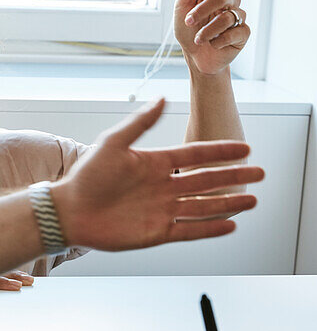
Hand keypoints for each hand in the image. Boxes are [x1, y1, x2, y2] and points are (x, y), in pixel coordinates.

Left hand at [54, 98, 263, 250]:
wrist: (70, 211)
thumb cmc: (87, 176)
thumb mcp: (113, 143)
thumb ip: (140, 123)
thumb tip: (162, 98)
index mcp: (155, 163)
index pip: (196, 156)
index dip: (220, 152)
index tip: (245, 148)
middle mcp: (163, 186)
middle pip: (207, 180)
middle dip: (234, 176)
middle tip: (260, 172)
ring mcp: (162, 210)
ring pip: (203, 205)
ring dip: (228, 202)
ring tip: (253, 199)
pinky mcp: (157, 232)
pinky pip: (190, 230)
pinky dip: (211, 228)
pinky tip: (231, 224)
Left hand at [175, 0, 251, 76]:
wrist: (194, 56)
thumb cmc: (188, 28)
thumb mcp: (182, 5)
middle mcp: (230, 1)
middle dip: (203, 9)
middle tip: (189, 21)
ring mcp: (238, 17)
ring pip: (227, 18)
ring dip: (208, 30)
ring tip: (199, 38)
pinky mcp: (243, 34)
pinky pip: (235, 33)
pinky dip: (219, 40)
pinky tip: (214, 44)